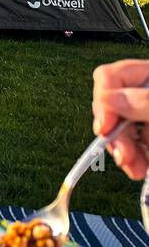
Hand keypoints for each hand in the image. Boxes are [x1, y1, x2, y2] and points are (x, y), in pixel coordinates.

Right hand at [92, 59, 148, 179]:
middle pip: (110, 109)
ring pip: (119, 133)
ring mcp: (145, 117)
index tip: (106, 127)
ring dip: (122, 153)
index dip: (102, 101)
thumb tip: (108, 101)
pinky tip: (138, 170)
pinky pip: (133, 149)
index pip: (109, 78)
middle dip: (113, 135)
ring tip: (134, 168)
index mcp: (147, 77)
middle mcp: (143, 96)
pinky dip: (133, 162)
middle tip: (122, 154)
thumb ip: (144, 100)